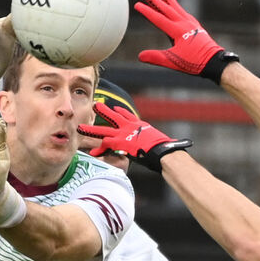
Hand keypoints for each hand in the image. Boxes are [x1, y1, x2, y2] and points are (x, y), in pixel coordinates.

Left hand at [78, 103, 192, 173]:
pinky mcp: (121, 143)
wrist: (164, 152)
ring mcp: (125, 134)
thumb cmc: (169, 150)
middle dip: (104, 112)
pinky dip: (100, 150)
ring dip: (91, 130)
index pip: (129, 116)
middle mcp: (131, 127)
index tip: (114, 108)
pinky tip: (92, 153)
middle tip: (95, 106)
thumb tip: (179, 148)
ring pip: (104, 130)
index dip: (121, 112)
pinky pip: (106, 145)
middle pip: (114, 117)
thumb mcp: (168, 144)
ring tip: (80, 128)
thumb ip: (169, 143)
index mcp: (141, 126)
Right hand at [135, 0, 237, 83]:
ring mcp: (192, 24)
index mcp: (177, 30)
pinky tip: (180, 11)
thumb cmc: (195, 62)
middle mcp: (184, 24)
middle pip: (167, 9)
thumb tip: (140, 56)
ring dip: (170, 1)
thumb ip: (156, 57)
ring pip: (178, 9)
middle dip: (155, 0)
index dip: (147, 11)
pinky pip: (186, 15)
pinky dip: (180, 10)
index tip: (137, 4)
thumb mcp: (174, 61)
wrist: (215, 62)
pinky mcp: (197, 28)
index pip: (158, 19)